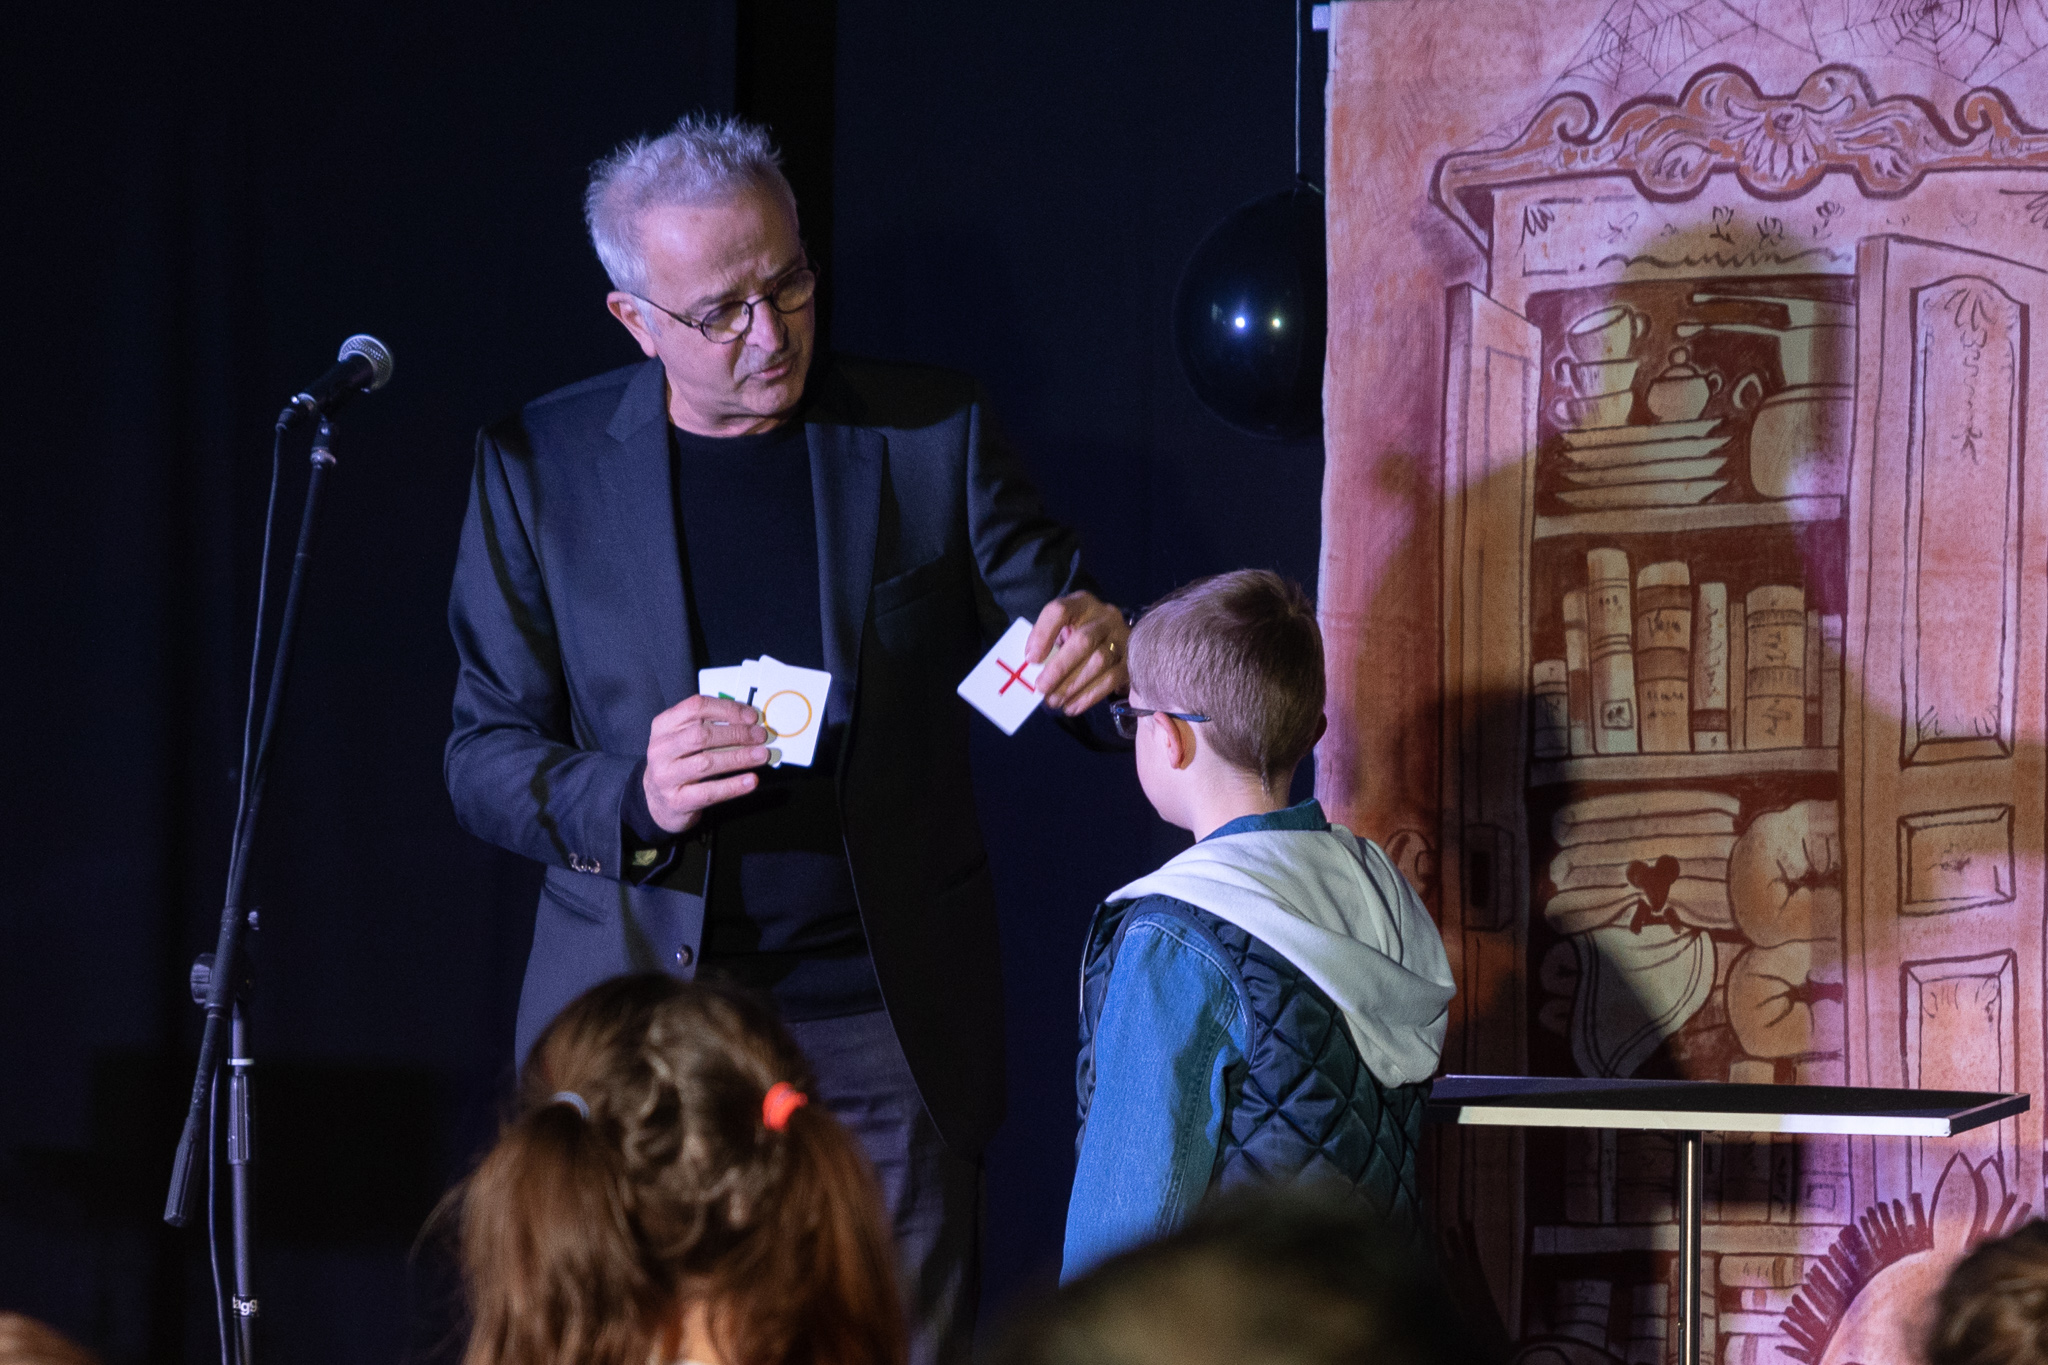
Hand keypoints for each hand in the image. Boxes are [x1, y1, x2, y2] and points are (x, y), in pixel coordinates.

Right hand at [643, 695, 772, 834]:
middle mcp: (660, 749)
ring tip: (762, 755)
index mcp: (663, 725)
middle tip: (760, 736)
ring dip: (739, 757)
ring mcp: (665, 776)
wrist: (657, 801)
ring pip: (706, 763)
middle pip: (701, 735)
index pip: (696, 707)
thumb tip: (750, 723)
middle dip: (736, 733)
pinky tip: (751, 780)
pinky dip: (733, 785)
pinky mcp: (676, 801)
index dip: (727, 709)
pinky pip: (709, 792)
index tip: (751, 717)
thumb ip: (710, 726)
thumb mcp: (684, 738)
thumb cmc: (679, 762)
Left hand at [1026, 590, 1129, 714]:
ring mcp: (1122, 638)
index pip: (1060, 610)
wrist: (1115, 640)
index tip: (1031, 659)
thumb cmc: (1077, 634)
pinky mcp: (1131, 660)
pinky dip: (1089, 696)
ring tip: (1054, 701)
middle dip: (1060, 667)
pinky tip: (1072, 706)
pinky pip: (1111, 680)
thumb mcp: (1061, 629)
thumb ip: (1046, 642)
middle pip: (1084, 640)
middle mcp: (1105, 617)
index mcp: (1081, 603)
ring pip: (1099, 662)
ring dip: (1073, 685)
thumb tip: (1030, 666)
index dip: (1043, 634)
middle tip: (1041, 688)